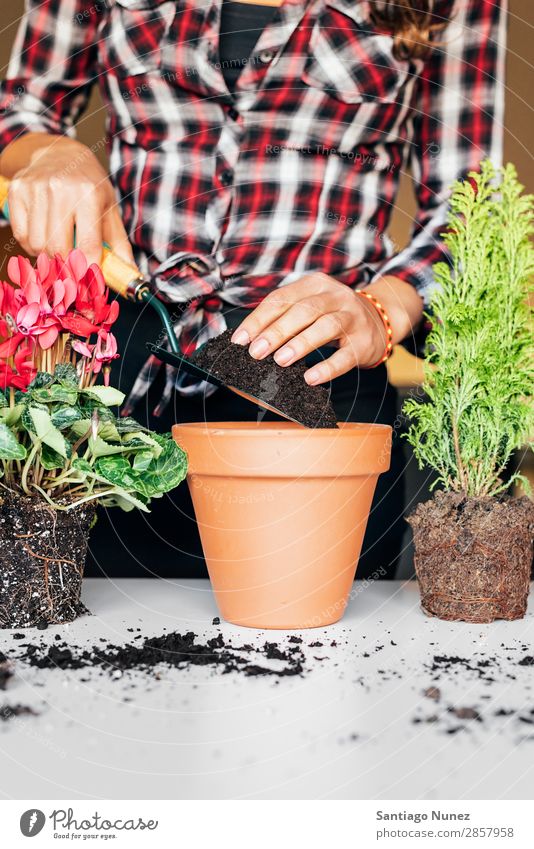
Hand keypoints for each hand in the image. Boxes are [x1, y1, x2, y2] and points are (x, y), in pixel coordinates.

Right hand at [4, 134, 133, 265]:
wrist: (61, 153)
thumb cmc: (90, 186)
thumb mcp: (110, 209)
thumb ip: (119, 245)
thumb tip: (131, 276)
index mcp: (90, 194)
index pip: (88, 245)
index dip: (88, 270)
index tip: (89, 283)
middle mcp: (61, 189)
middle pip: (59, 248)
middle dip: (66, 265)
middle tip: (72, 266)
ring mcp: (36, 189)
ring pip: (37, 245)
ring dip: (48, 255)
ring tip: (58, 246)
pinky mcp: (17, 191)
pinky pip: (21, 234)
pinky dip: (31, 244)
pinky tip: (43, 236)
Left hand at [230, 273, 388, 384]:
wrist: (380, 319)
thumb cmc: (334, 316)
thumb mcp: (312, 306)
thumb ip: (285, 317)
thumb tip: (250, 340)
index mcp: (315, 284)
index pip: (282, 298)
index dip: (258, 319)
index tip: (239, 340)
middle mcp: (336, 296)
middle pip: (303, 310)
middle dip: (276, 331)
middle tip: (256, 352)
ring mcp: (352, 318)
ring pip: (325, 327)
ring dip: (300, 344)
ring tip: (280, 361)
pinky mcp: (364, 342)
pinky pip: (345, 355)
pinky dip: (327, 368)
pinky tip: (310, 378)